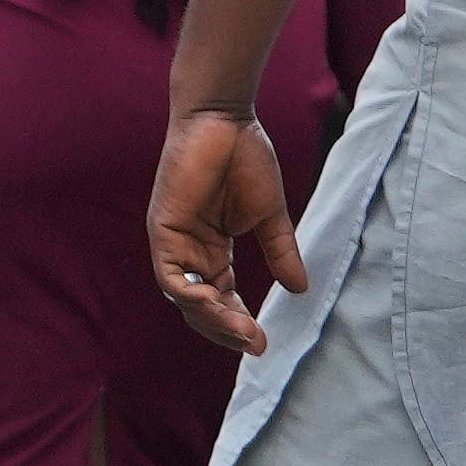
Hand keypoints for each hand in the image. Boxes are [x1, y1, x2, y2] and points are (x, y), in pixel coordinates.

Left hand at [144, 107, 300, 354]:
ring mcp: (174, 242)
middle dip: (226, 330)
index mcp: (211, 250)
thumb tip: (301, 289)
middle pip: (200, 307)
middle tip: (255, 344)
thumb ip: (280, 252)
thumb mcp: (269, 216)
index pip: (220, 299)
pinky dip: (191, 296)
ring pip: (185, 299)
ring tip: (244, 333)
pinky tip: (215, 303)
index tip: (264, 342)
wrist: (225, 120)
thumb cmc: (244, 158)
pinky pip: (171, 276)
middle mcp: (189, 251)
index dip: (239, 323)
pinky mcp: (164, 229)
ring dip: (213, 320)